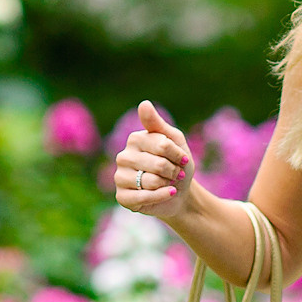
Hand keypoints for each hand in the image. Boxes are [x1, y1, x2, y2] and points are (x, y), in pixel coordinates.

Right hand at [114, 101, 195, 215]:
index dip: (177, 154)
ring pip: (151, 181)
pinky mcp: (122, 197)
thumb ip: (158, 124)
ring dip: (167, 184)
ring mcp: (120, 177)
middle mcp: (123, 157)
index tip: (182, 159)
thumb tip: (144, 104)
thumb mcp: (174, 141)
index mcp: (135, 140)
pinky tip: (168, 193)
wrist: (179, 193)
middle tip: (175, 174)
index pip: (162, 144)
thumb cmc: (176, 165)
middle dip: (173, 172)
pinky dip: (162, 196)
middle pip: (158, 164)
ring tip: (168, 183)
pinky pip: (144, 197)